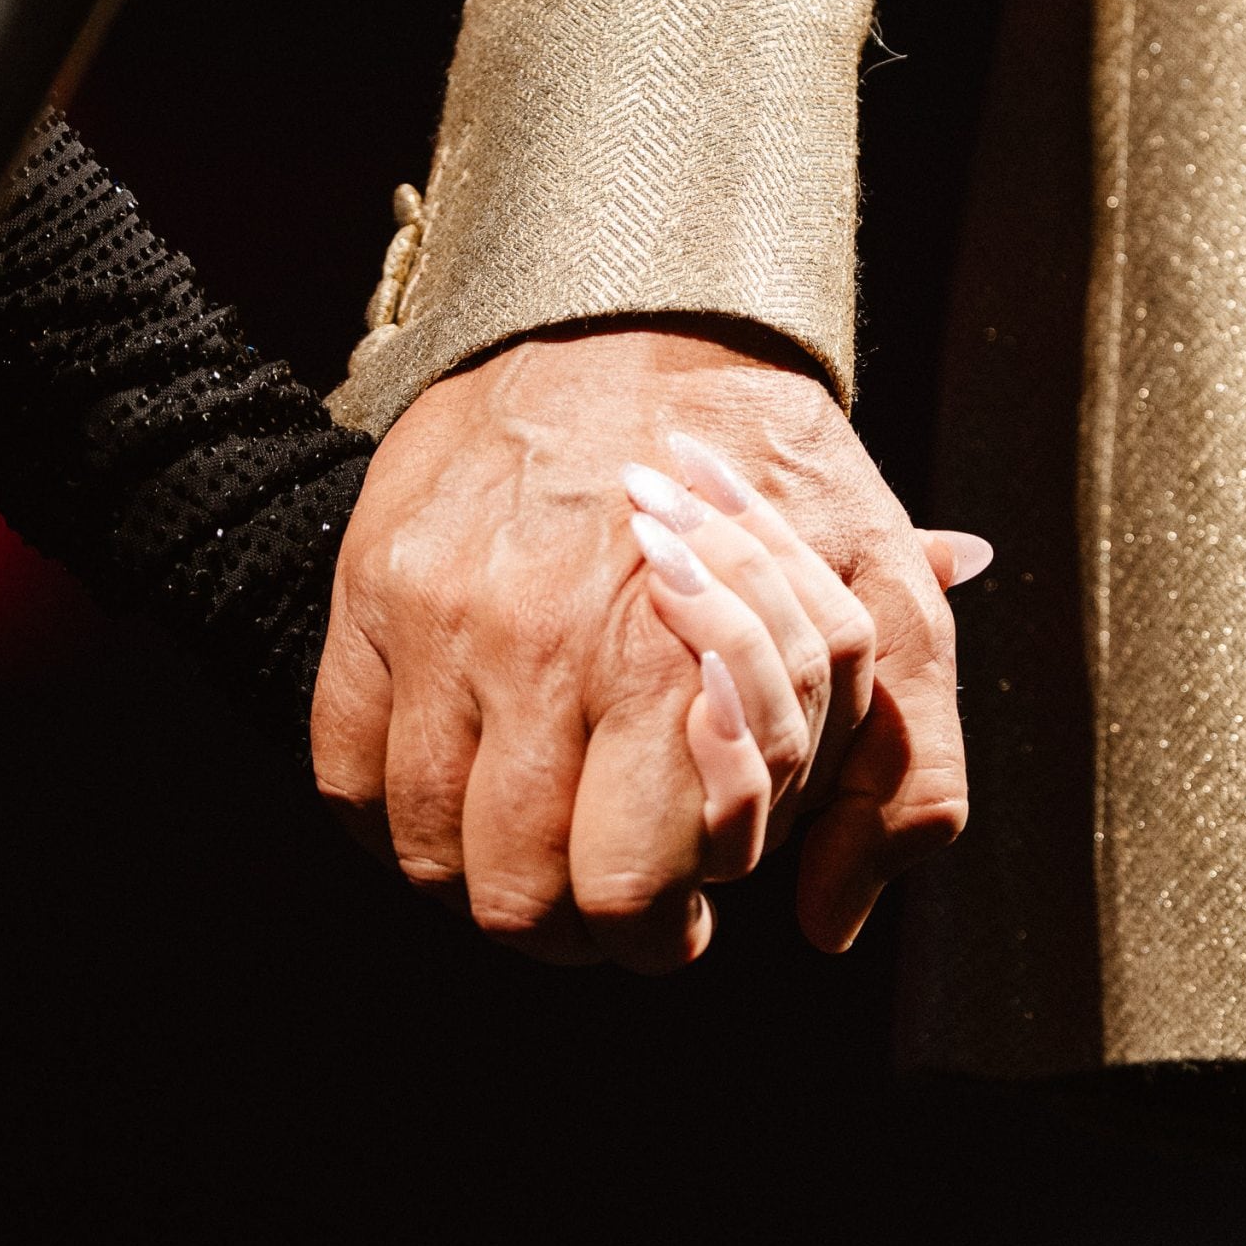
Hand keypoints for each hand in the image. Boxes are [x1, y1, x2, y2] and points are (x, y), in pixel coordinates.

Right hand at [312, 324, 968, 970]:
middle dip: (570, 928)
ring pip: (423, 848)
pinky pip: (345, 771)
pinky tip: (454, 797)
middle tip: (604, 899)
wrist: (632, 310)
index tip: (680, 918)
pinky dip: (389, 819)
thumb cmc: (767, 467)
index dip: (659, 935)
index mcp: (669, 659)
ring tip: (532, 849)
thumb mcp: (879, 600)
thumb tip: (832, 923)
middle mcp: (539, 649)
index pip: (629, 892)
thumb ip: (900, 770)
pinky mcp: (370, 588)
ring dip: (477, 880)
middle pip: (515, 895)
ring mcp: (437, 620)